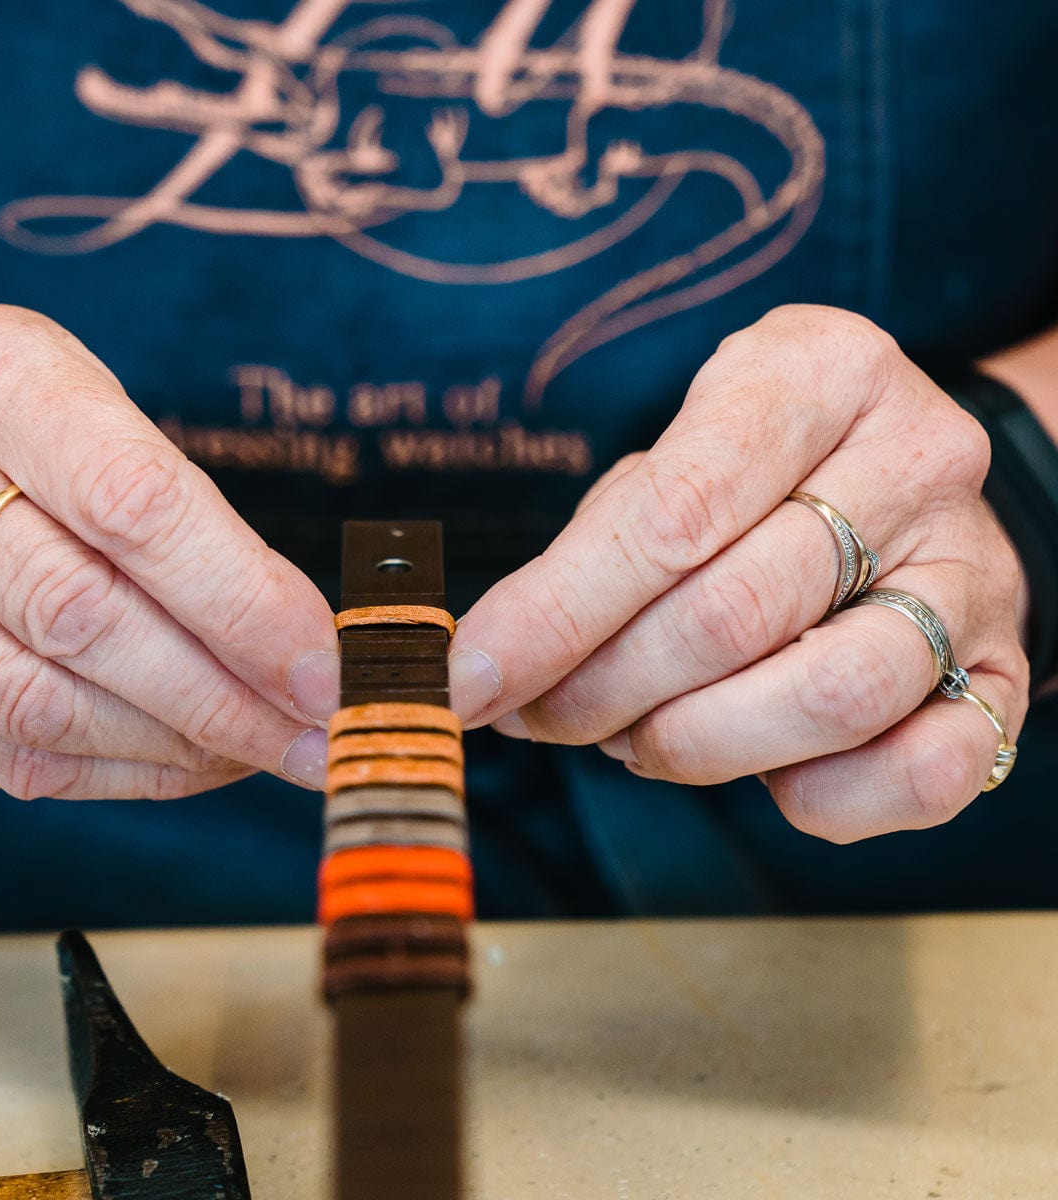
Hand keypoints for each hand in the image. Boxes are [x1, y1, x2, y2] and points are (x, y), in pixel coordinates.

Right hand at [0, 306, 338, 797]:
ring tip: (266, 750)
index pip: (131, 502)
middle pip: (82, 613)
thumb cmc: (24, 430)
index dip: (239, 600)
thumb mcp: (101, 415)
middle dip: (222, 694)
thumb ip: (185, 514)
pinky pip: (5, 751)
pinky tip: (195, 761)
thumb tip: (302, 645)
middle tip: (316, 733)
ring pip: (37, 701)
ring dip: (175, 744)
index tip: (322, 667)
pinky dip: (120, 770)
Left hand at [449, 305, 1027, 841]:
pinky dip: (818, 798)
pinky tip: (757, 771)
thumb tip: (491, 665)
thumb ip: (592, 553)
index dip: (554, 612)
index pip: (671, 512)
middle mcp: (915, 461)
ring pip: (828, 694)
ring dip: (695, 744)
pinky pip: (921, 771)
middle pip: (733, 612)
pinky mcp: (1000, 669)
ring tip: (636, 738)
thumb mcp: (671, 463)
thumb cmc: (754, 472)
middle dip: (604, 689)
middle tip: (543, 714)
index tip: (471, 677)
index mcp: (819, 373)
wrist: (902, 480)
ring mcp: (969, 569)